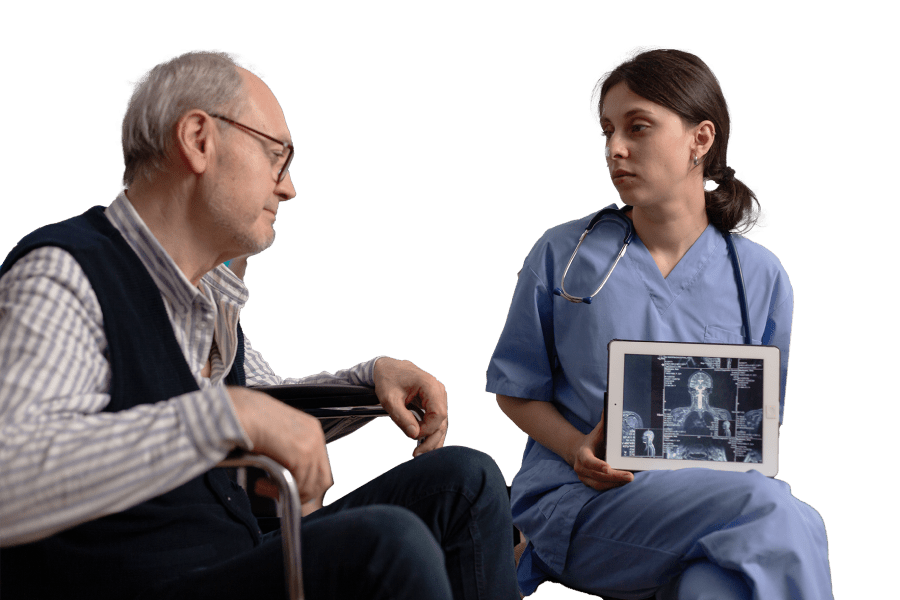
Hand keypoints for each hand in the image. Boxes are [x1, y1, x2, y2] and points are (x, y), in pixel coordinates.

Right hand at [228, 387, 332, 503]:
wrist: (241, 412)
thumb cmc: (250, 418)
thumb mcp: (277, 429)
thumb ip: (288, 446)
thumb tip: (288, 466)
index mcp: (312, 428)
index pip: (321, 465)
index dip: (305, 481)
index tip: (290, 486)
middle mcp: (315, 436)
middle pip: (322, 478)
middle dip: (302, 492)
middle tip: (280, 493)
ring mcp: (311, 445)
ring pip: (310, 485)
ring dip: (287, 492)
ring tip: (265, 488)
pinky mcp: (301, 455)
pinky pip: (298, 484)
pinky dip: (279, 490)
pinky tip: (262, 484)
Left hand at [374, 357, 447, 456]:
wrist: (388, 369)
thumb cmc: (388, 381)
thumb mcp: (389, 400)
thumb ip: (402, 417)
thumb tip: (415, 435)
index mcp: (430, 386)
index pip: (438, 414)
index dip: (427, 429)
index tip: (412, 436)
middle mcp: (439, 391)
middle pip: (442, 421)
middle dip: (431, 439)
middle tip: (416, 454)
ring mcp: (438, 397)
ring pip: (441, 423)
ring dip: (432, 439)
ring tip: (419, 453)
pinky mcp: (434, 403)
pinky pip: (436, 421)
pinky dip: (430, 433)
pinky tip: (423, 446)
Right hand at [573, 414, 633, 490]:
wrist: (578, 452)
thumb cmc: (593, 441)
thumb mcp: (598, 431)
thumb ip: (605, 422)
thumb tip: (611, 406)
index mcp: (582, 454)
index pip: (589, 461)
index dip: (598, 465)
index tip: (608, 468)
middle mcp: (580, 467)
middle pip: (597, 475)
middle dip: (615, 476)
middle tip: (630, 476)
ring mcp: (584, 477)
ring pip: (599, 484)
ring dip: (615, 483)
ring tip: (629, 479)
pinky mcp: (589, 484)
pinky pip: (601, 488)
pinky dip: (613, 486)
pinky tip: (623, 483)